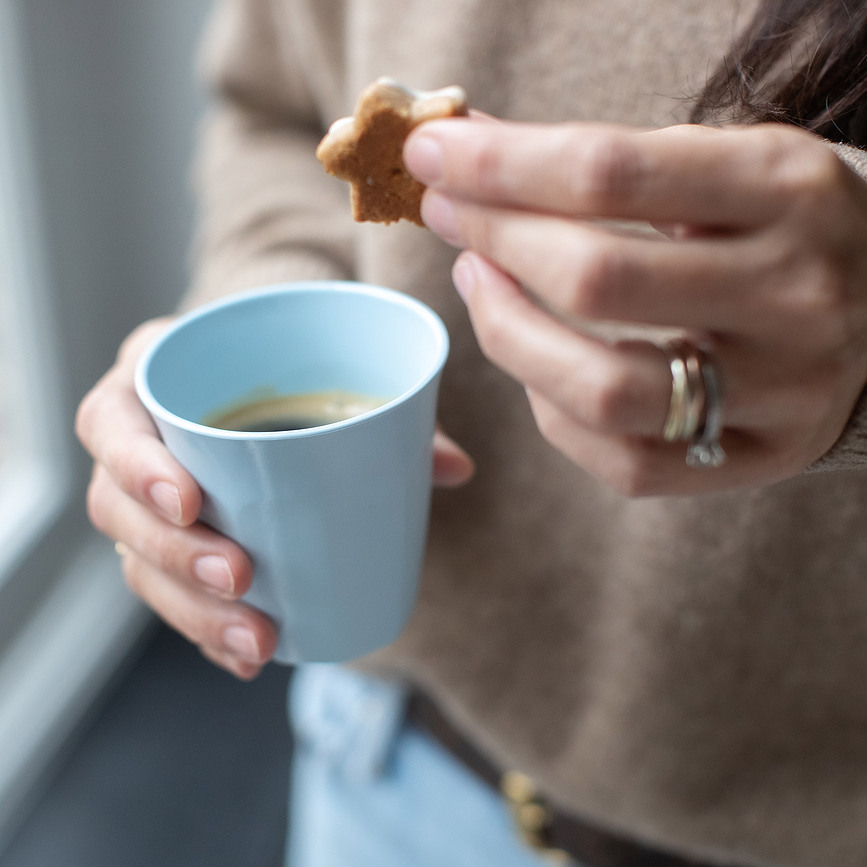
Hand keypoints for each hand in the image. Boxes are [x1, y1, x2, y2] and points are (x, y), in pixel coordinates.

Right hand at [77, 319, 473, 678]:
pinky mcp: (169, 544)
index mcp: (157, 380)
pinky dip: (206, 630)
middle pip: (117, 508)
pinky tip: (248, 656)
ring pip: (138, 563)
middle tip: (240, 576)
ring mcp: (146, 500)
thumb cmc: (288, 372)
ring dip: (192, 608)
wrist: (264, 378)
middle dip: (173, 553)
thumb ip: (387, 414)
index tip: (191, 502)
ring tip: (255, 636)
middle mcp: (138, 443)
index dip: (136, 464)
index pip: (111, 419)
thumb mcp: (325, 374)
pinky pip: (170, 594)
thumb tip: (456, 468)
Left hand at [404, 119, 866, 495]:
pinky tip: (536, 368)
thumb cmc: (781, 225)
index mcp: (785, 191)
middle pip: (596, 278)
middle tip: (448, 214)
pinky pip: (625, 462)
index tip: (435, 154)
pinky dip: (555, 414)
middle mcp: (793, 293)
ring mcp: (780, 389)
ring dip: (507, 334)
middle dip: (493, 238)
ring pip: (603, 388)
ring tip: (478, 282)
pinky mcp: (759, 456)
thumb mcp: (723, 164)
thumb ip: (609, 163)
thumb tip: (471, 151)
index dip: (500, 166)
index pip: (609, 173)